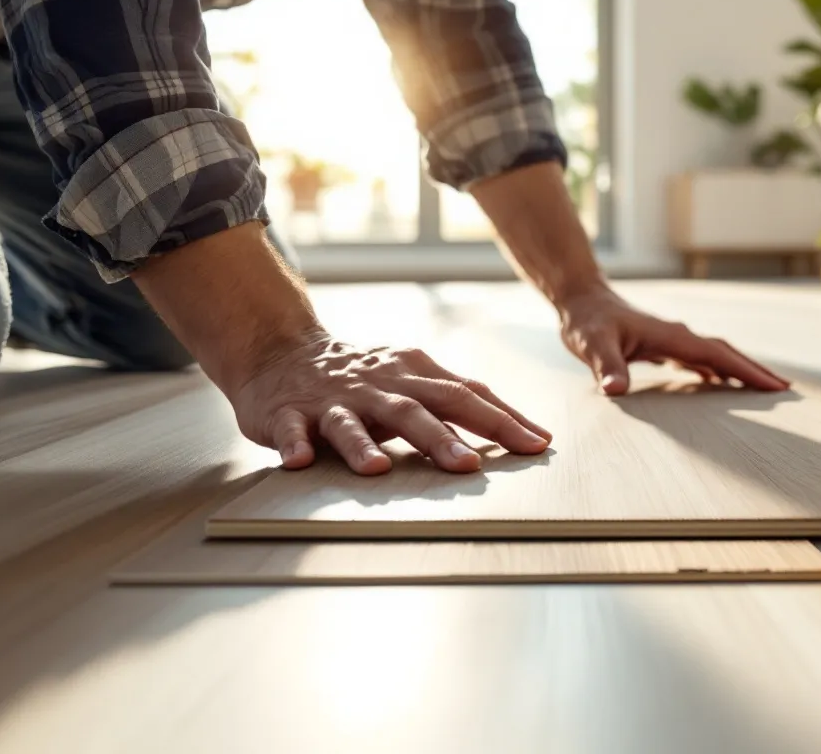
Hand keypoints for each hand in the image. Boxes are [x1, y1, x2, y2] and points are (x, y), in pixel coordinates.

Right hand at [230, 333, 551, 474]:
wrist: (284, 351)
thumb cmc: (366, 378)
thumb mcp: (414, 382)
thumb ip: (460, 406)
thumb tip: (527, 437)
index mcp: (415, 374)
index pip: (466, 394)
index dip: (502, 419)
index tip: (537, 444)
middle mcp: (379, 385)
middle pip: (415, 409)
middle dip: (443, 437)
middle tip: (470, 466)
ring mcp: (333, 399)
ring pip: (352, 422)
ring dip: (364, 445)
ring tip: (379, 468)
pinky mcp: (289, 413)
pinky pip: (291, 429)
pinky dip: (295, 443)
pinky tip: (300, 460)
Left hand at [556, 288, 790, 395]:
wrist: (580, 300)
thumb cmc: (586, 323)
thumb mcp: (593, 346)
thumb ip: (608, 367)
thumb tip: (616, 390)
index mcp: (671, 336)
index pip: (718, 355)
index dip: (747, 371)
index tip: (775, 387)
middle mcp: (678, 336)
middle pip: (726, 353)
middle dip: (755, 371)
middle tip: (785, 391)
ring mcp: (673, 339)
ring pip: (716, 355)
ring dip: (739, 370)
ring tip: (764, 389)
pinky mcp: (663, 345)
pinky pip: (699, 359)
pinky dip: (716, 371)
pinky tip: (721, 384)